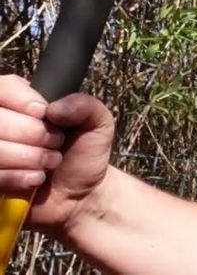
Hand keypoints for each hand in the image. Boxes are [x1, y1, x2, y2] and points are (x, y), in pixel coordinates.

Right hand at [0, 74, 114, 237]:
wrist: (80, 196)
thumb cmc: (84, 154)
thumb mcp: (99, 124)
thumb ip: (85, 105)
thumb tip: (54, 108)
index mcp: (20, 104)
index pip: (3, 87)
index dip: (21, 100)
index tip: (45, 114)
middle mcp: (2, 125)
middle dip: (33, 134)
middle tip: (56, 144)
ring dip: (29, 158)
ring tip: (50, 162)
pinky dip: (17, 178)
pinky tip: (35, 179)